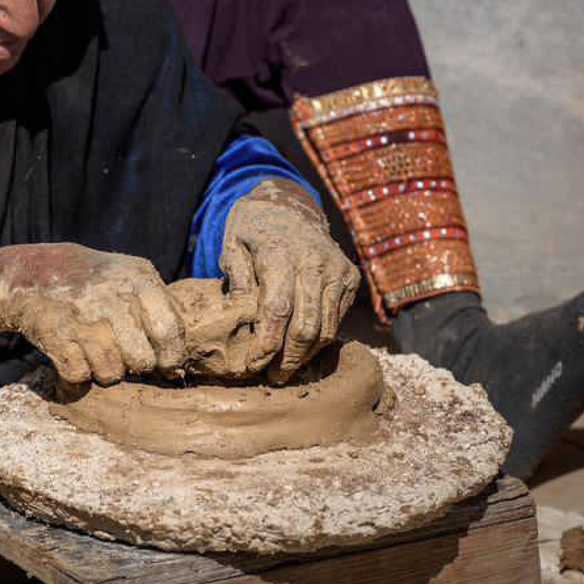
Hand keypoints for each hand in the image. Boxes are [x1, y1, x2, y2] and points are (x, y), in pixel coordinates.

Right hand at [2, 243, 184, 384]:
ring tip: (97, 353)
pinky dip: (77, 375)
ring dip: (105, 371)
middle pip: (142, 360)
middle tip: (125, 355)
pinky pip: (80, 376)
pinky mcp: (57, 336)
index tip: (166, 365)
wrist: (35, 273)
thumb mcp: (133, 275)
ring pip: (111, 373)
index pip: (169, 332)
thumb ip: (162, 305)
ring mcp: (84, 319)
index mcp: (139, 282)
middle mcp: (114, 300)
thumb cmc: (96, 281)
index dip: (171, 357)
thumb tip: (184, 352)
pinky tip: (75, 355)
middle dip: (136, 365)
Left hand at [220, 179, 359, 378]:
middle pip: (306, 326)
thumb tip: (240, 314)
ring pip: (326, 328)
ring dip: (306, 356)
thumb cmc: (254, 227)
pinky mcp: (350, 278)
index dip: (267, 344)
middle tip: (272, 378)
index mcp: (282, 255)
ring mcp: (337, 271)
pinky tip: (302, 350)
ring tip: (285, 371)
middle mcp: (315, 264)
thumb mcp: (233, 242)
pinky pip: (337, 319)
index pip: (277, 310)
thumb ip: (236, 276)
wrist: (291, 204)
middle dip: (288, 359)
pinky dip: (320, 339)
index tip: (254, 365)